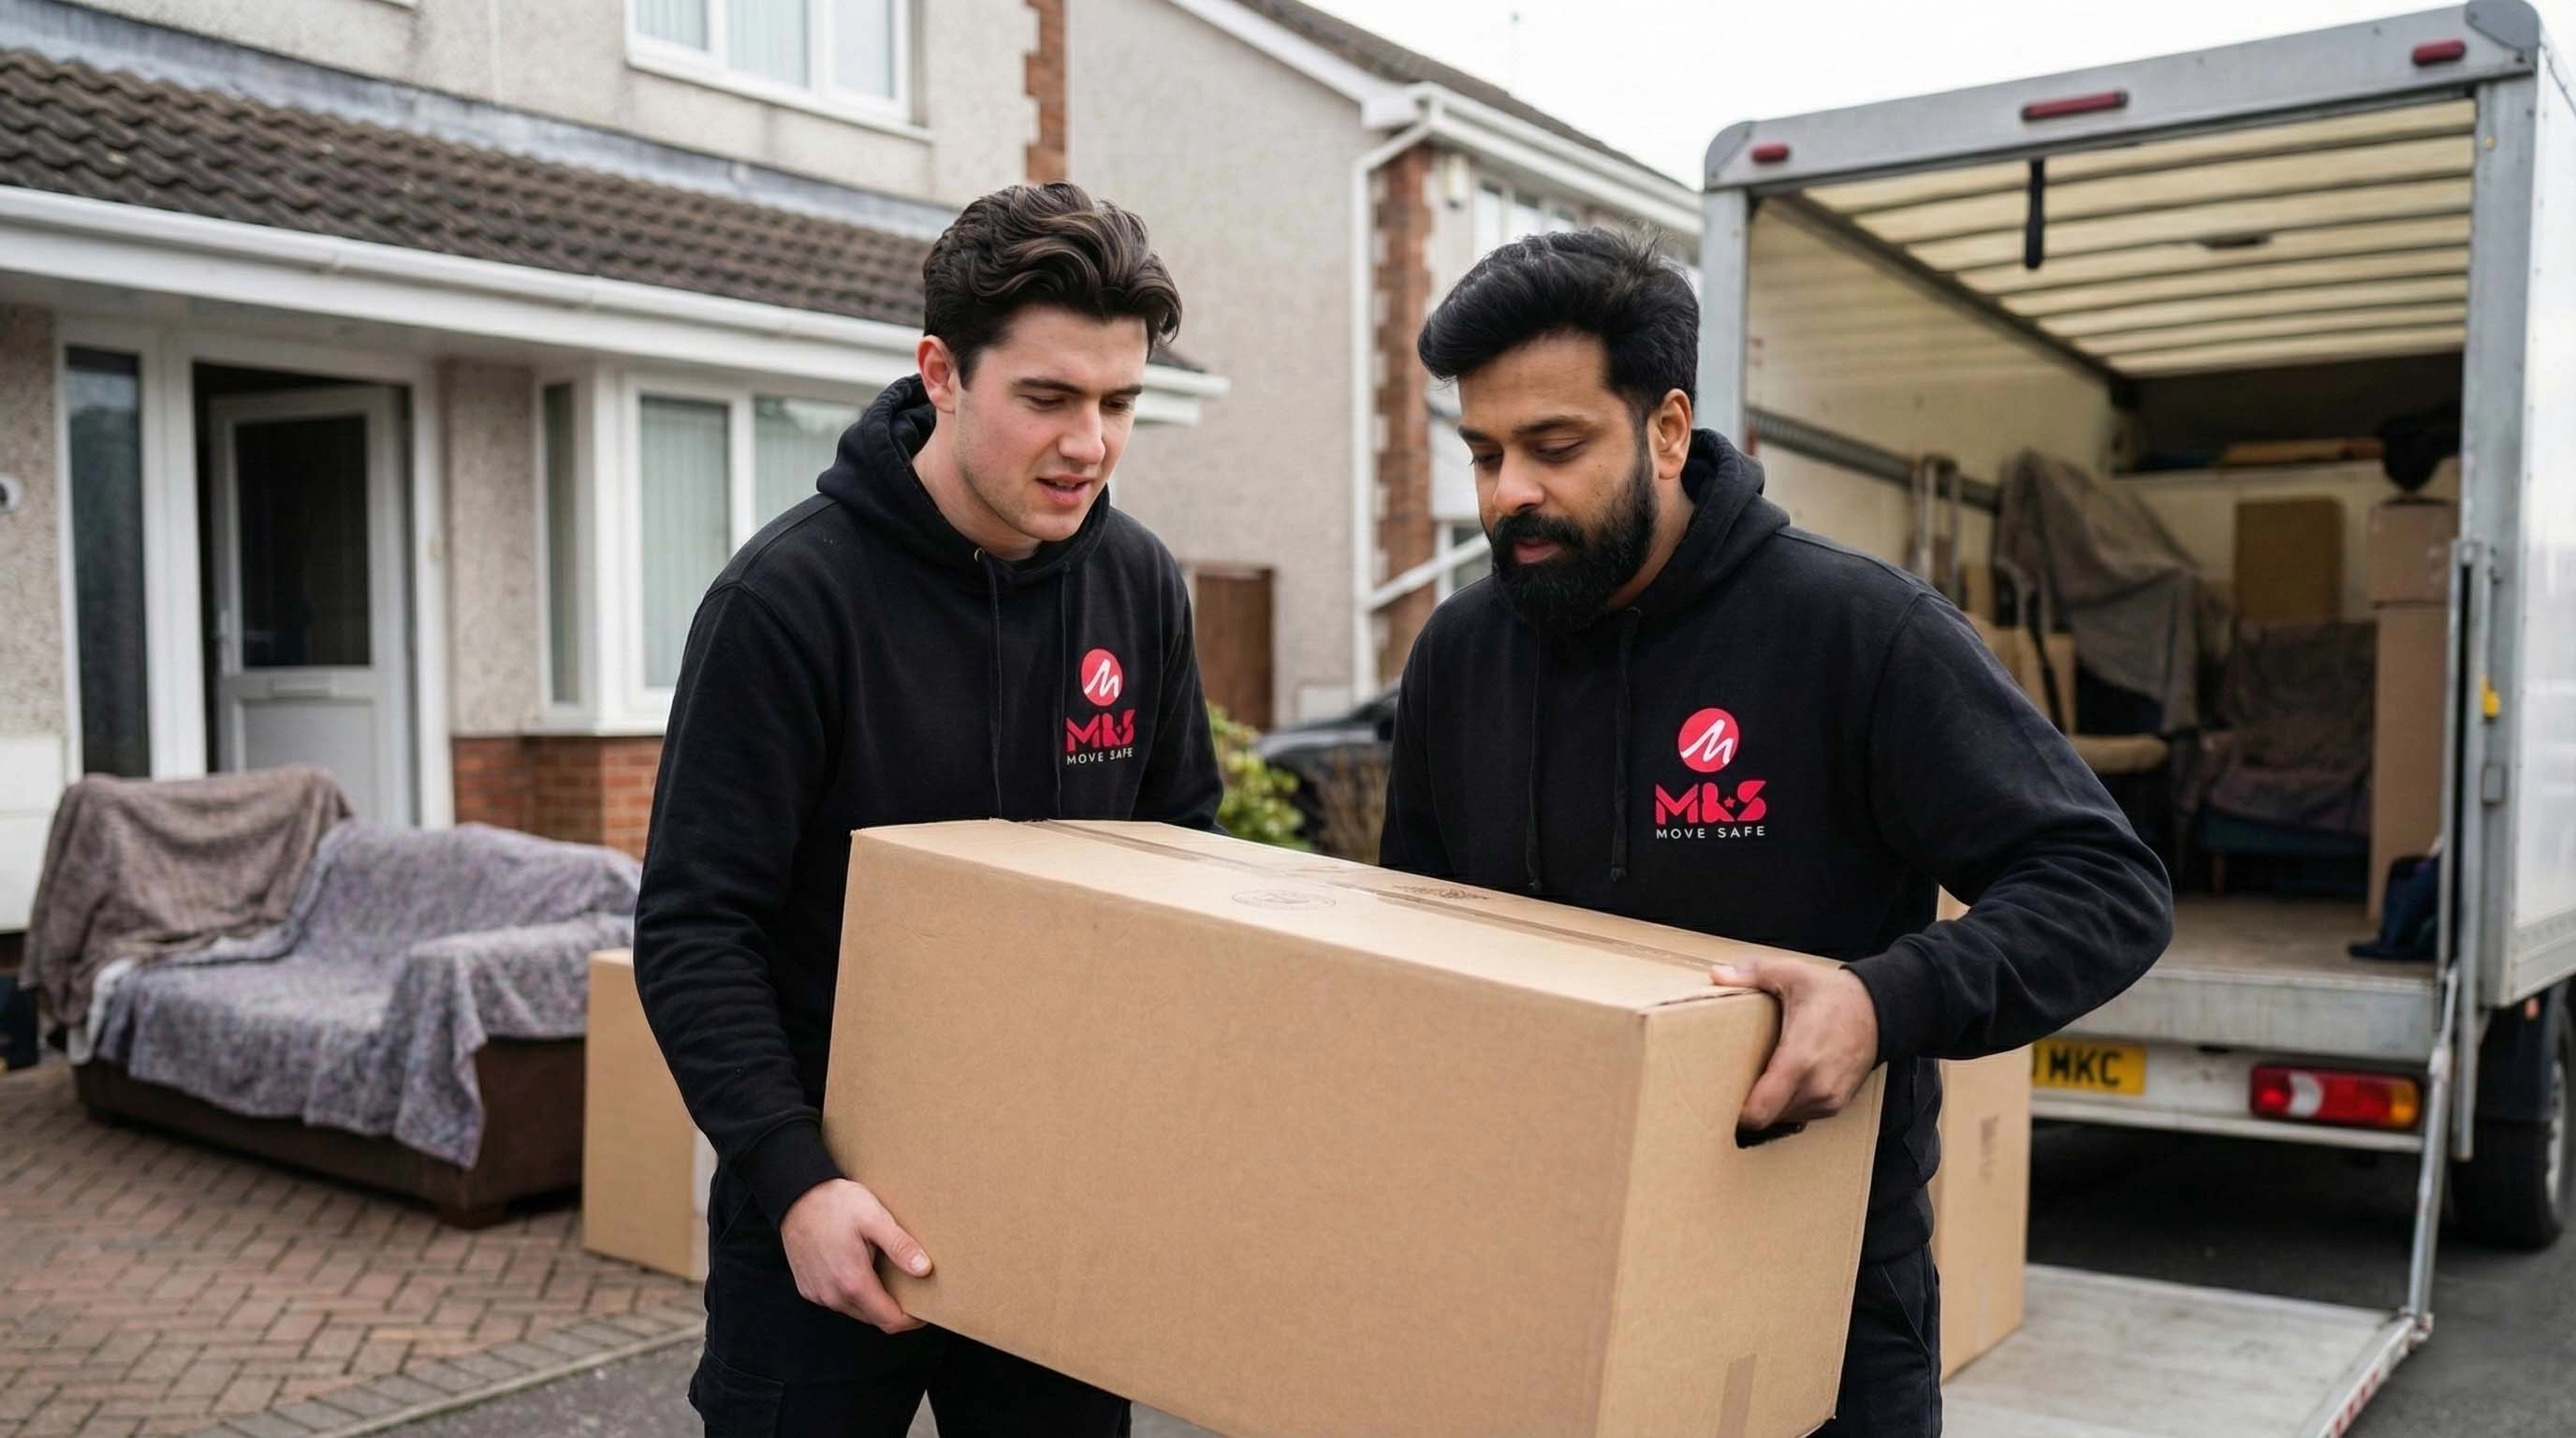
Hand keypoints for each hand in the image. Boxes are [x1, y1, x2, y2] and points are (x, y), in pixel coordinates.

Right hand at [779, 1179, 931, 1333]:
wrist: (795, 1195)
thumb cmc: (835, 1204)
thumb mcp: (874, 1218)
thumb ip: (900, 1246)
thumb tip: (924, 1270)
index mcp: (853, 1282)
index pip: (889, 1320)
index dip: (911, 1319)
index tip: (925, 1308)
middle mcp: (833, 1296)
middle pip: (874, 1317)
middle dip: (894, 1308)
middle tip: (910, 1285)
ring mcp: (818, 1294)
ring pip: (855, 1310)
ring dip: (873, 1299)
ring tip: (885, 1273)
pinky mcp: (808, 1287)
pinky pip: (837, 1300)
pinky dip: (853, 1292)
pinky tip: (860, 1268)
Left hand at [1710, 956, 1880, 1130]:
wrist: (1881, 1010)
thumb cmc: (1834, 994)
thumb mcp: (1792, 975)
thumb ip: (1752, 974)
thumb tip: (1717, 974)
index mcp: (1799, 1060)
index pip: (1759, 1111)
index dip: (1735, 1112)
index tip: (1717, 1096)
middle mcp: (1815, 1087)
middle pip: (1766, 1118)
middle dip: (1745, 1108)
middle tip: (1727, 1087)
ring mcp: (1829, 1100)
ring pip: (1783, 1119)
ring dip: (1767, 1107)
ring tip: (1753, 1082)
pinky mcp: (1837, 1105)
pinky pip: (1801, 1115)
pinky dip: (1786, 1105)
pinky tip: (1778, 1083)